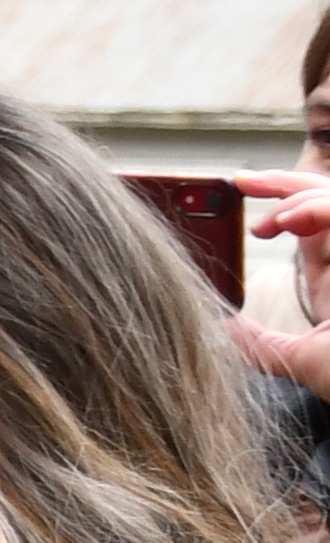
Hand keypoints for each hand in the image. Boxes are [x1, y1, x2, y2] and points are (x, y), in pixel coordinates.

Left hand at [237, 177, 329, 395]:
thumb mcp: (299, 360)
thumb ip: (261, 345)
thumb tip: (222, 330)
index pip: (311, 219)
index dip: (280, 195)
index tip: (239, 187)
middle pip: (326, 197)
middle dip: (283, 183)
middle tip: (242, 183)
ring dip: (302, 198)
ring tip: (272, 220)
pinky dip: (323, 210)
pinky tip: (289, 219)